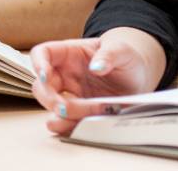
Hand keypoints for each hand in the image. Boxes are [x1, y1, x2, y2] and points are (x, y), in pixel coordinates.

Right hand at [31, 27, 166, 135]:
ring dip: (62, 115)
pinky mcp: (80, 112)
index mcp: (68, 53)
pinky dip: (71, 127)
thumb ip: (109, 54)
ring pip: (51, 106)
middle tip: (65, 108)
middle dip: (50, 99)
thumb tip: (96, 67)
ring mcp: (70, 94)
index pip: (42, 53)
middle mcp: (64, 74)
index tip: (45, 75)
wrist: (138, 78)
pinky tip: (81, 127)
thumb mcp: (122, 50)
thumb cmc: (125, 58)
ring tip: (82, 118)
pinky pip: (67, 121)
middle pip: (41, 85)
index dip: (38, 64)